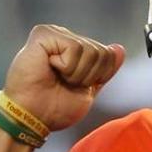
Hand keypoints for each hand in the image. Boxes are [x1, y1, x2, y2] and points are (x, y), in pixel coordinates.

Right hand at [3, 25, 125, 132]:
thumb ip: (104, 71)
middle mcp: (66, 38)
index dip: (99, 76)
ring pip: (90, 50)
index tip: (77, 86)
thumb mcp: (88, 91)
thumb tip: (119, 49)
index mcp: (76, 50)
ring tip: (57, 77)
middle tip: (65, 83)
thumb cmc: (54, 108)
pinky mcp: (43, 34)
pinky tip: (49, 68)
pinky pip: (74, 48)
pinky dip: (67, 67)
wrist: (32, 117)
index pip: (107, 54)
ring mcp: (55, 34)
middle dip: (88, 76)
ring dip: (76, 73)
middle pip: (101, 52)